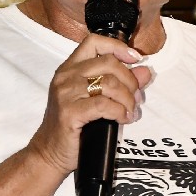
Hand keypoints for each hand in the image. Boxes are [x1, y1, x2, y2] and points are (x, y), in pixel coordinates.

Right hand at [28, 33, 150, 175]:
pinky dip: (120, 112)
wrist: (50, 152)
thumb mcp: (96, 99)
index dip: (118, 47)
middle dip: (130, 80)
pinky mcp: (69, 112)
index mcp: (69, 68)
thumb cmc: (72, 127)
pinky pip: (104, 105)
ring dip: (127, 99)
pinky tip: (123, 118)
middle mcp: (65, 77)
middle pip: (108, 63)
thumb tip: (145, 72)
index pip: (94, 42)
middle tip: (136, 97)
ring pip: (109, 84)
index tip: (134, 59)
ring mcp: (65, 94)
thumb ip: (119, 83)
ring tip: (130, 111)